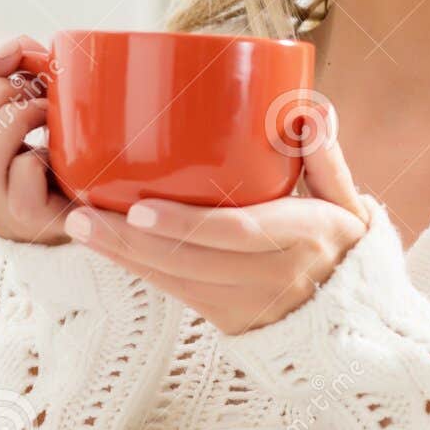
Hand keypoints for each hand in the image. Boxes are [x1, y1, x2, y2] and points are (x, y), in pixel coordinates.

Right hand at [0, 34, 72, 245]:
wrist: (103, 218)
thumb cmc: (74, 163)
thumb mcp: (46, 123)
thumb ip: (31, 87)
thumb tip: (28, 48)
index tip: (12, 47)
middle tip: (36, 85)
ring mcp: (3, 209)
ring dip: (14, 119)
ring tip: (49, 108)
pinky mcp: (36, 220)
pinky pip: (22, 182)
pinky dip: (39, 154)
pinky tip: (61, 148)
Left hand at [61, 101, 370, 333]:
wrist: (352, 317)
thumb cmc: (341, 244)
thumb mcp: (346, 200)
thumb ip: (325, 155)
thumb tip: (307, 108)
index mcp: (302, 238)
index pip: (238, 233)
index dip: (186, 224)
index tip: (140, 208)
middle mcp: (271, 278)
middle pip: (189, 260)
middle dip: (128, 240)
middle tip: (81, 212)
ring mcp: (245, 305)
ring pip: (173, 280)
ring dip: (121, 256)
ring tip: (77, 224)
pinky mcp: (225, 321)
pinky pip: (174, 292)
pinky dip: (137, 269)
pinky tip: (105, 245)